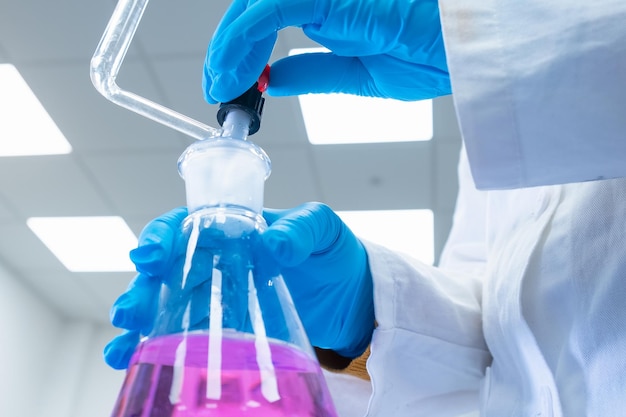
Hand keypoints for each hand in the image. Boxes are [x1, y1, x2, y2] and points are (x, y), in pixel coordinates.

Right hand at [104, 203, 374, 368]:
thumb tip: (274, 244)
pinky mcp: (228, 328)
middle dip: (143, 290)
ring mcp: (220, 297)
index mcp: (232, 230)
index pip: (185, 227)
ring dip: (142, 324)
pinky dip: (159, 347)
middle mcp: (218, 262)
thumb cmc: (333, 253)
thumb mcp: (323, 230)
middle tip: (131, 314)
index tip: (149, 257)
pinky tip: (137, 361)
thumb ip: (301, 229)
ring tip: (124, 347)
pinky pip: (187, 335)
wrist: (353, 297)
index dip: (160, 238)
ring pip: (168, 305)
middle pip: (167, 271)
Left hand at [203, 0, 449, 103]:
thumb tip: (273, 78)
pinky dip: (241, 43)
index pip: (267, 19)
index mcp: (329, 7)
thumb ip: (312, 72)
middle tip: (217, 88)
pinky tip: (231, 74)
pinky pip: (266, 11)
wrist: (468, 50)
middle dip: (226, 51)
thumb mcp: (357, 74)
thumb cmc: (432, 53)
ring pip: (252, 7)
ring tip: (220, 86)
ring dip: (227, 48)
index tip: (229, 85)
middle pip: (252, 10)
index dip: (241, 51)